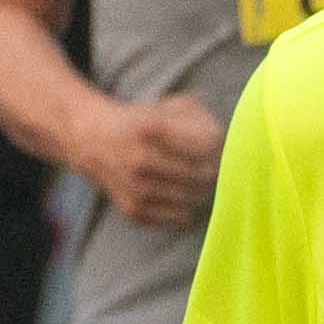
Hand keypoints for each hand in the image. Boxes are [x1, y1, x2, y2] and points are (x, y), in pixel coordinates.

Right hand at [76, 91, 222, 230]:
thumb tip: (232, 143)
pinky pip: (180, 217)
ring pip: (196, 198)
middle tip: (214, 164)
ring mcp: (136, 188)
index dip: (221, 147)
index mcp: (150, 128)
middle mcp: (140, 160)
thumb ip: (202, 119)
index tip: (217, 145)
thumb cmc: (142, 121)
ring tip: (196, 177)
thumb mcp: (170, 107)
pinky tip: (180, 191)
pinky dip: (187, 206)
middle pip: (205, 175)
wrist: (91, 139)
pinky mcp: (134, 209)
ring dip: (203, 189)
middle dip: (216, 169)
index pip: (209, 147)